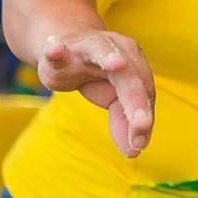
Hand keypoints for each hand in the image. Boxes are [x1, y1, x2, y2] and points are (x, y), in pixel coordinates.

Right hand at [38, 31, 154, 156]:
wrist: (66, 45)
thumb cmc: (96, 75)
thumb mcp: (112, 99)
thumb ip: (123, 121)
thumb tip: (134, 151)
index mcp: (134, 66)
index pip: (143, 94)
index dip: (141, 119)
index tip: (138, 146)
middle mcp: (117, 50)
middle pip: (130, 76)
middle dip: (136, 100)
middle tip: (142, 124)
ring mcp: (88, 46)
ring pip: (101, 51)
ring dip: (109, 57)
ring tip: (115, 64)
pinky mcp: (61, 48)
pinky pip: (58, 50)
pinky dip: (56, 50)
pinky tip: (54, 49)